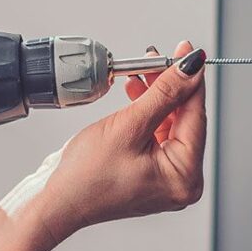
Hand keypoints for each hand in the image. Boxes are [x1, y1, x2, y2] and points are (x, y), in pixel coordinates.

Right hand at [14, 40, 206, 248]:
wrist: (54, 200)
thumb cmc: (85, 178)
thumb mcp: (129, 126)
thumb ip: (164, 94)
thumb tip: (190, 69)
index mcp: (184, 177)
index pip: (196, 116)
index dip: (191, 79)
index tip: (187, 50)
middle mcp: (182, 182)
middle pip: (185, 120)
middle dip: (170, 87)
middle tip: (158, 58)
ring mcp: (167, 179)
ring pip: (171, 124)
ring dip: (157, 97)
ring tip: (140, 74)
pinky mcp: (151, 173)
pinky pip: (158, 135)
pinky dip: (148, 113)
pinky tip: (137, 95)